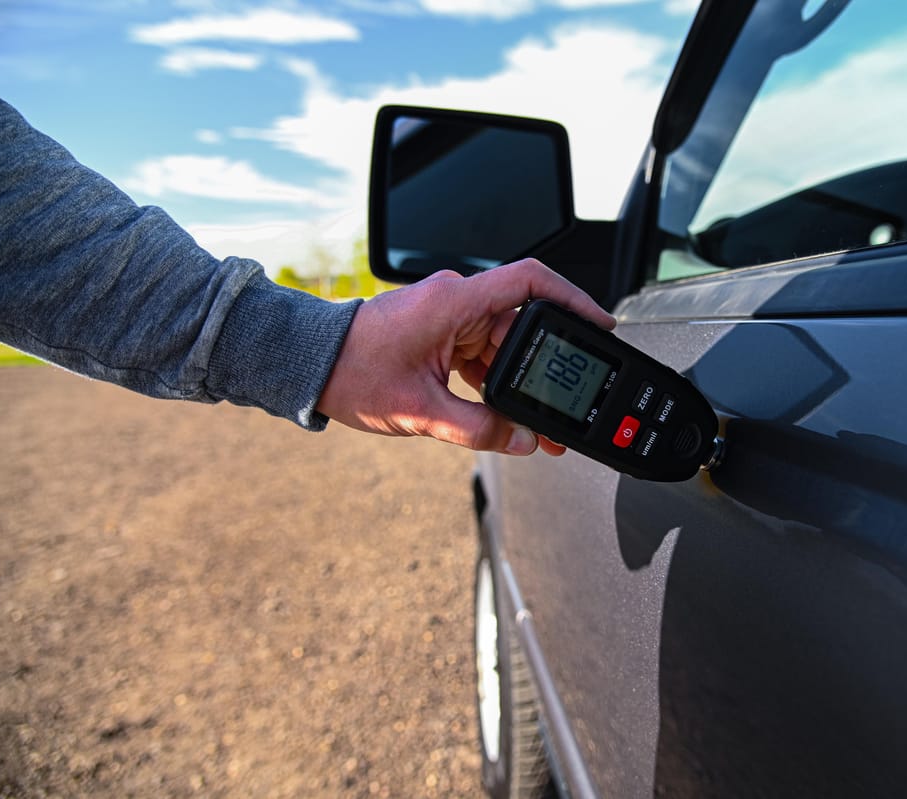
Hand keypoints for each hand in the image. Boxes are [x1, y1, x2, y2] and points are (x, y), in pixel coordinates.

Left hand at [315, 258, 615, 454]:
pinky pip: (481, 353)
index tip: (599, 324)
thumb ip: (479, 428)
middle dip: (545, 367)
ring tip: (534, 422)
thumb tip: (525, 441)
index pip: (531, 283)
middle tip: (564, 403)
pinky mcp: (440, 333)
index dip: (573, 299)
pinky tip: (502, 412)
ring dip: (518, 381)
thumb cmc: (350, 371)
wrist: (308, 365)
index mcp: (455, 302)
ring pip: (502, 345)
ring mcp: (448, 316)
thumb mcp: (421, 410)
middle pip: (521, 326)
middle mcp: (455, 301)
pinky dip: (494, 381)